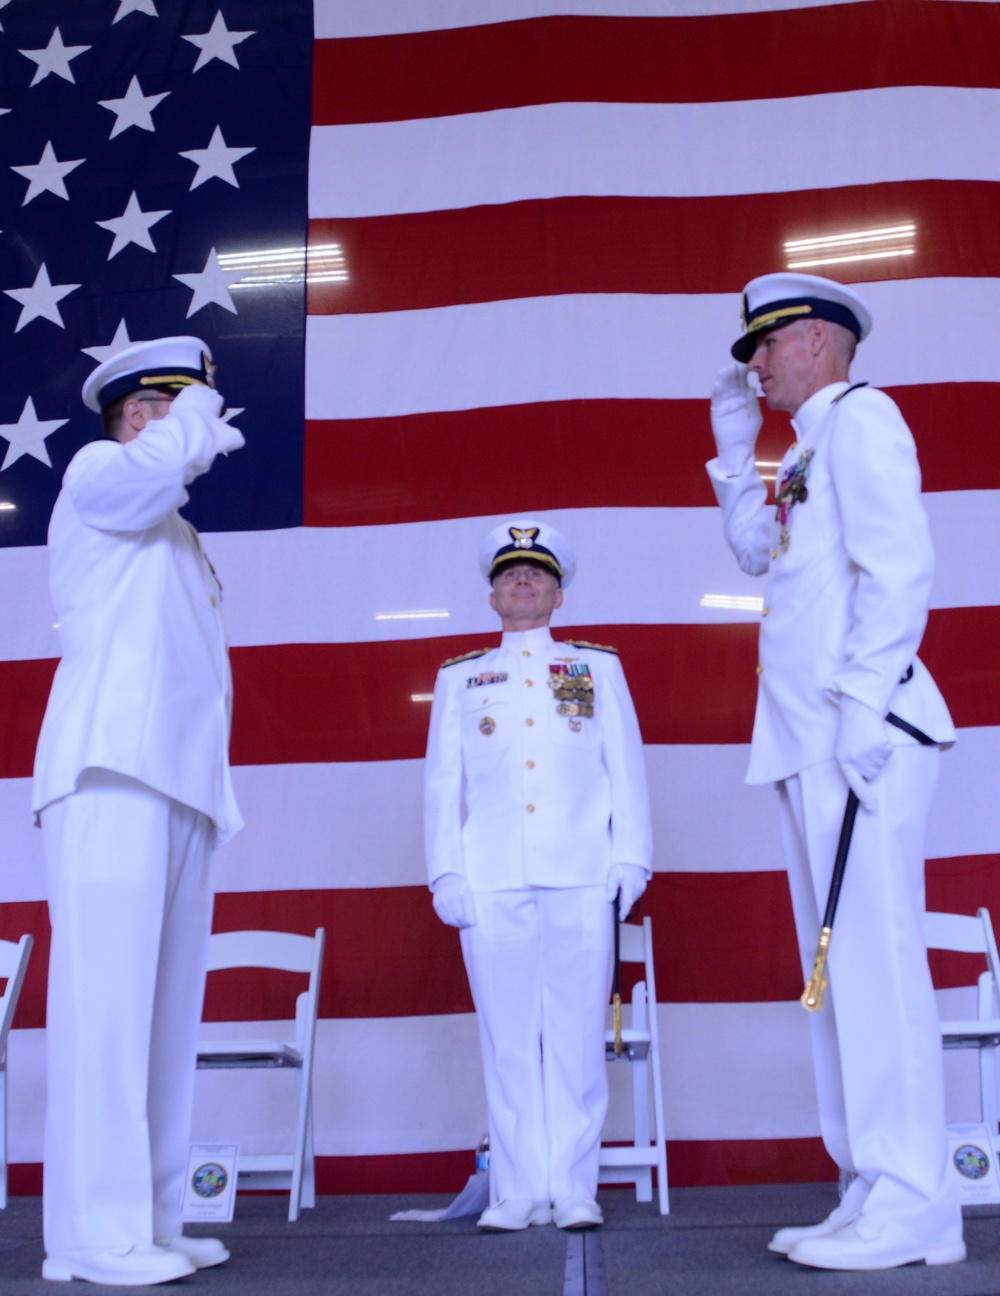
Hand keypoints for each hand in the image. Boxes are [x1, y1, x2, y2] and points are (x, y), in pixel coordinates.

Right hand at [174, 383, 224, 418]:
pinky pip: (220, 399)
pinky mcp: (217, 401)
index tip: (199, 399)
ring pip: (214, 392)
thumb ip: (179, 402)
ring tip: (212, 406)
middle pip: (206, 389)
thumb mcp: (174, 407)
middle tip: (207, 403)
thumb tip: (179, 404)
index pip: (196, 387)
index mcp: (189, 389)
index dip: (199, 393)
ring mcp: (209, 394)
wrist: (190, 421)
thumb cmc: (180, 416)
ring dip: (214, 398)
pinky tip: (217, 409)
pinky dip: (219, 403)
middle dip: (207, 395)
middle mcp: (199, 389)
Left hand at [174, 384, 244, 454]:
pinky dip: (194, 390)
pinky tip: (193, 395)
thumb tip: (241, 441)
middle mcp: (208, 394)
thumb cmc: (203, 428)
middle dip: (211, 398)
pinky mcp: (187, 390)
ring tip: (200, 400)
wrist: (184, 423)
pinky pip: (194, 386)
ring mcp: (197, 391)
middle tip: (207, 406)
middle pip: (213, 392)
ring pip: (203, 388)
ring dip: (203, 393)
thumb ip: (232, 436)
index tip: (214, 409)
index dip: (217, 404)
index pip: (220, 398)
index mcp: (216, 402)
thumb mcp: (221, 434)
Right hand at [431, 873, 476, 927]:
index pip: (460, 915)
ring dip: (456, 923)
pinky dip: (449, 920)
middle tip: (468, 923)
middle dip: (462, 924)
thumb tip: (472, 922)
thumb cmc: (460, 885)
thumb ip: (470, 907)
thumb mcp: (468, 892)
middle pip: (453, 919)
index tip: (472, 923)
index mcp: (455, 895)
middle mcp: (445, 900)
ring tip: (462, 922)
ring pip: (447, 920)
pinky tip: (455, 919)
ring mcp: (439, 903)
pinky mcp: (436, 905)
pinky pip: (442, 917)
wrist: (447, 877)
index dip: (466, 922)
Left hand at [607, 863, 647, 918]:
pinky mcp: (643, 884)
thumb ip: (612, 888)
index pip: (627, 903)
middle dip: (623, 902)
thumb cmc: (622, 866)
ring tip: (622, 888)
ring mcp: (641, 886)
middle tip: (617, 896)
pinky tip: (627, 886)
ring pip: (633, 897)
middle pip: (630, 901)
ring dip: (627, 897)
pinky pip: (637, 892)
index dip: (624, 912)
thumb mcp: (613, 876)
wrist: (633, 857)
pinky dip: (632, 892)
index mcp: (629, 887)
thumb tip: (610, 900)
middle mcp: (637, 888)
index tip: (620, 918)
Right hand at [710, 361, 762, 474]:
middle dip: (732, 375)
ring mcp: (724, 405)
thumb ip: (753, 403)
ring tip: (724, 371)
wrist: (738, 448)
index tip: (744, 367)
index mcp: (743, 399)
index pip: (742, 384)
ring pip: (723, 390)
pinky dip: (716, 392)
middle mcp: (733, 400)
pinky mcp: (716, 412)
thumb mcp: (755, 416)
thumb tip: (751, 388)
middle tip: (733, 365)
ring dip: (723, 380)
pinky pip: (716, 400)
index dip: (742, 375)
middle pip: (732, 384)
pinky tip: (717, 384)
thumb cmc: (749, 433)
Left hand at [835, 695, 892, 810]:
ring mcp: (868, 755)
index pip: (855, 784)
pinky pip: (888, 752)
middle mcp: (856, 761)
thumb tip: (865, 779)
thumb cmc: (852, 729)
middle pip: (872, 774)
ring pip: (881, 763)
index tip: (872, 808)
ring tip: (869, 739)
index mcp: (844, 762)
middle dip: (872, 764)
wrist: (858, 709)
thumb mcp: (844, 749)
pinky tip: (876, 735)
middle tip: (864, 747)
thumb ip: (852, 764)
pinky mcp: (880, 747)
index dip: (864, 796)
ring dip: (878, 753)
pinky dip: (885, 745)